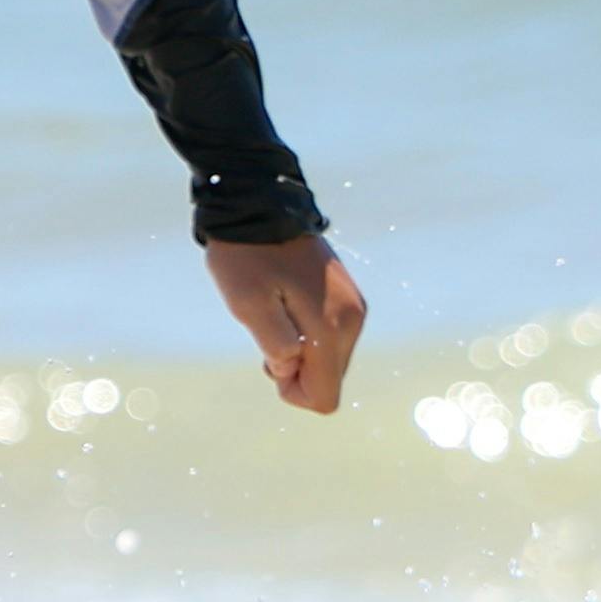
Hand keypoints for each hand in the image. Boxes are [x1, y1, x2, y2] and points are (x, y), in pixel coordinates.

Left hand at [209, 236, 366, 414]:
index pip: (325, 397)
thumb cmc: (247, 257)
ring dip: (299, 351)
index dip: (292, 391)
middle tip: (266, 330)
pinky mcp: (346, 296)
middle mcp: (353, 319)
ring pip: (329, 359)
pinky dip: (306, 334)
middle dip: (295, 370)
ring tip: (273, 314)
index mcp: (332, 327)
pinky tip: (284, 305)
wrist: (260, 205)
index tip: (268, 358)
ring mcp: (353, 306)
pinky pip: (331, 337)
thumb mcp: (248, 305)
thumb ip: (275, 344)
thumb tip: (292, 366)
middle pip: (329, 379)